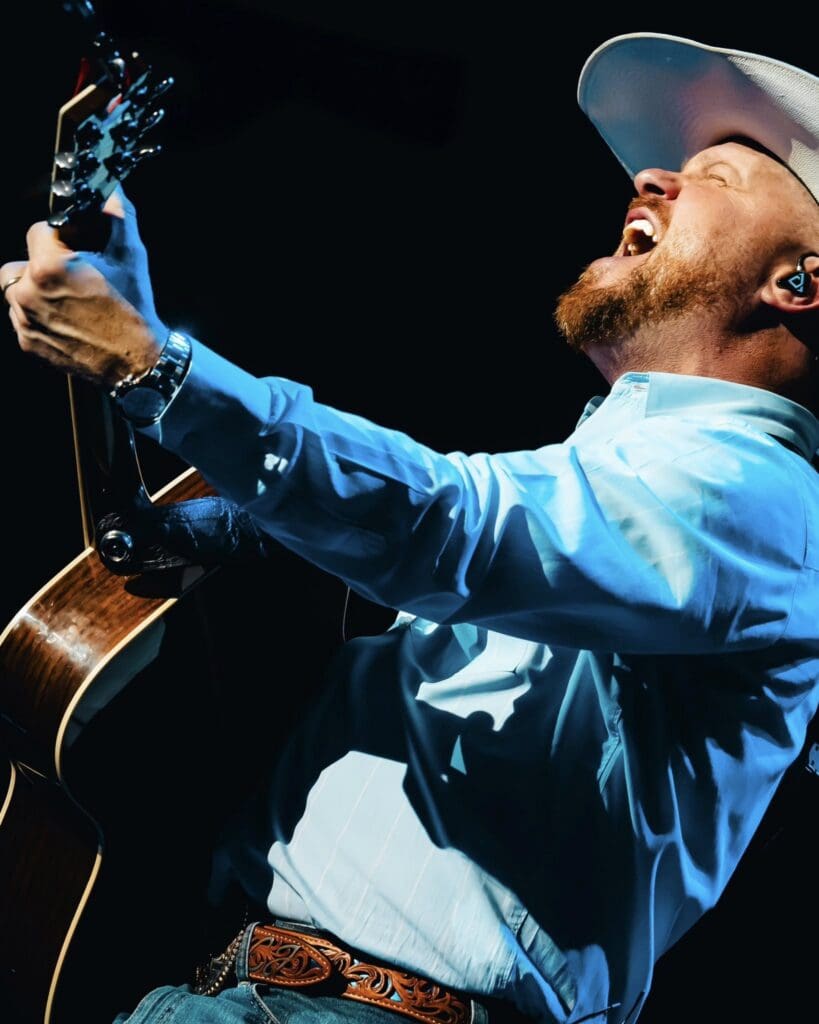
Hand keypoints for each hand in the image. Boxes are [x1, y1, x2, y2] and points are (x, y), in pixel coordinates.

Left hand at [1, 191, 165, 386]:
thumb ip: (117, 214)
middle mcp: (29, 293)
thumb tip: (111, 189)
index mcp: (49, 266)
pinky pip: (21, 318)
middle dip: (42, 264)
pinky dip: (39, 315)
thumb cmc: (134, 308)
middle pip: (21, 261)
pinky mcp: (28, 342)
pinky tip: (67, 319)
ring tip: (67, 299)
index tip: (77, 247)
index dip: (60, 235)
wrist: (138, 361)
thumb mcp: (131, 255)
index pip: (38, 231)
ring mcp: (26, 320)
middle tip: (71, 275)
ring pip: (16, 290)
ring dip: (35, 289)